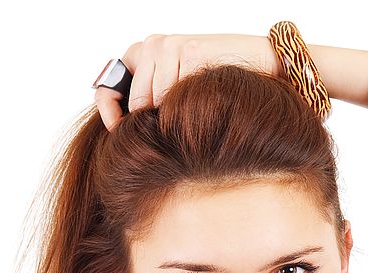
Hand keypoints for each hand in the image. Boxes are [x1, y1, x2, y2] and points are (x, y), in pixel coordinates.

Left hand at [94, 33, 282, 130]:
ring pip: (157, 100)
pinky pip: (177, 95)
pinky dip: (191, 108)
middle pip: (136, 100)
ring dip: (175, 117)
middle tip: (174, 131)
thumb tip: (125, 130)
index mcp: (143, 52)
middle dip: (152, 121)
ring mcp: (171, 46)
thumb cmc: (217, 81)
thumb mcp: (178, 90)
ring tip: (196, 115)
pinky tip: (206, 103)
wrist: (260, 62)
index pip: (108, 84)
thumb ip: (151, 100)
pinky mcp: (190, 51)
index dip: (109, 112)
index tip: (117, 133)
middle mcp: (152, 44)